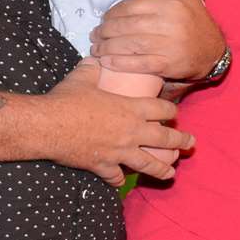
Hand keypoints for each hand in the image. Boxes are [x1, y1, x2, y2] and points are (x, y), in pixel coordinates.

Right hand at [39, 60, 189, 184]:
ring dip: (162, 168)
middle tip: (191, 143)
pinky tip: (120, 181)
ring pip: (148, 163)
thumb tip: (95, 58)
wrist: (48, 125)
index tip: (175, 113)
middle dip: (181, 141)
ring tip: (172, 172)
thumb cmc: (67, 99)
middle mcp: (131, 131)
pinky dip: (118, 180)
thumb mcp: (83, 76)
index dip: (171, 110)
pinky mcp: (103, 166)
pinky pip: (115, 177)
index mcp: (130, 108)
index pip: (161, 108)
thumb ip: (94, 68)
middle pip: (164, 138)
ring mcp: (119, 152)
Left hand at [89, 0, 225, 80]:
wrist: (213, 50)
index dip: (113, 13)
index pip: (132, 6)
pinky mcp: (167, 65)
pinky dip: (119, 63)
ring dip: (108, 47)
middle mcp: (169, 23)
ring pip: (130, 45)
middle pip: (127, 26)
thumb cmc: (195, 20)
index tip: (104, 18)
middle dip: (106, 30)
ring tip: (96, 48)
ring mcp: (168, 45)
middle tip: (95, 34)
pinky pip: (138, 64)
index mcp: (170, 4)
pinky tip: (106, 61)